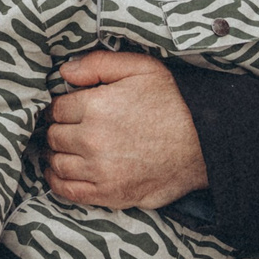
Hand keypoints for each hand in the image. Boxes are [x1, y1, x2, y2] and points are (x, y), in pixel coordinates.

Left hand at [43, 51, 207, 210]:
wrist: (205, 144)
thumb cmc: (174, 103)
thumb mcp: (142, 68)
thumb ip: (99, 63)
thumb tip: (65, 71)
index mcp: (97, 106)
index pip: (57, 108)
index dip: (61, 107)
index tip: (69, 109)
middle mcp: (93, 140)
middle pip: (54, 136)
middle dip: (59, 129)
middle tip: (69, 127)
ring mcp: (99, 171)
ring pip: (57, 162)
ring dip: (57, 154)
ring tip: (65, 148)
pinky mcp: (109, 194)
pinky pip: (68, 191)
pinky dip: (58, 181)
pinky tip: (60, 173)